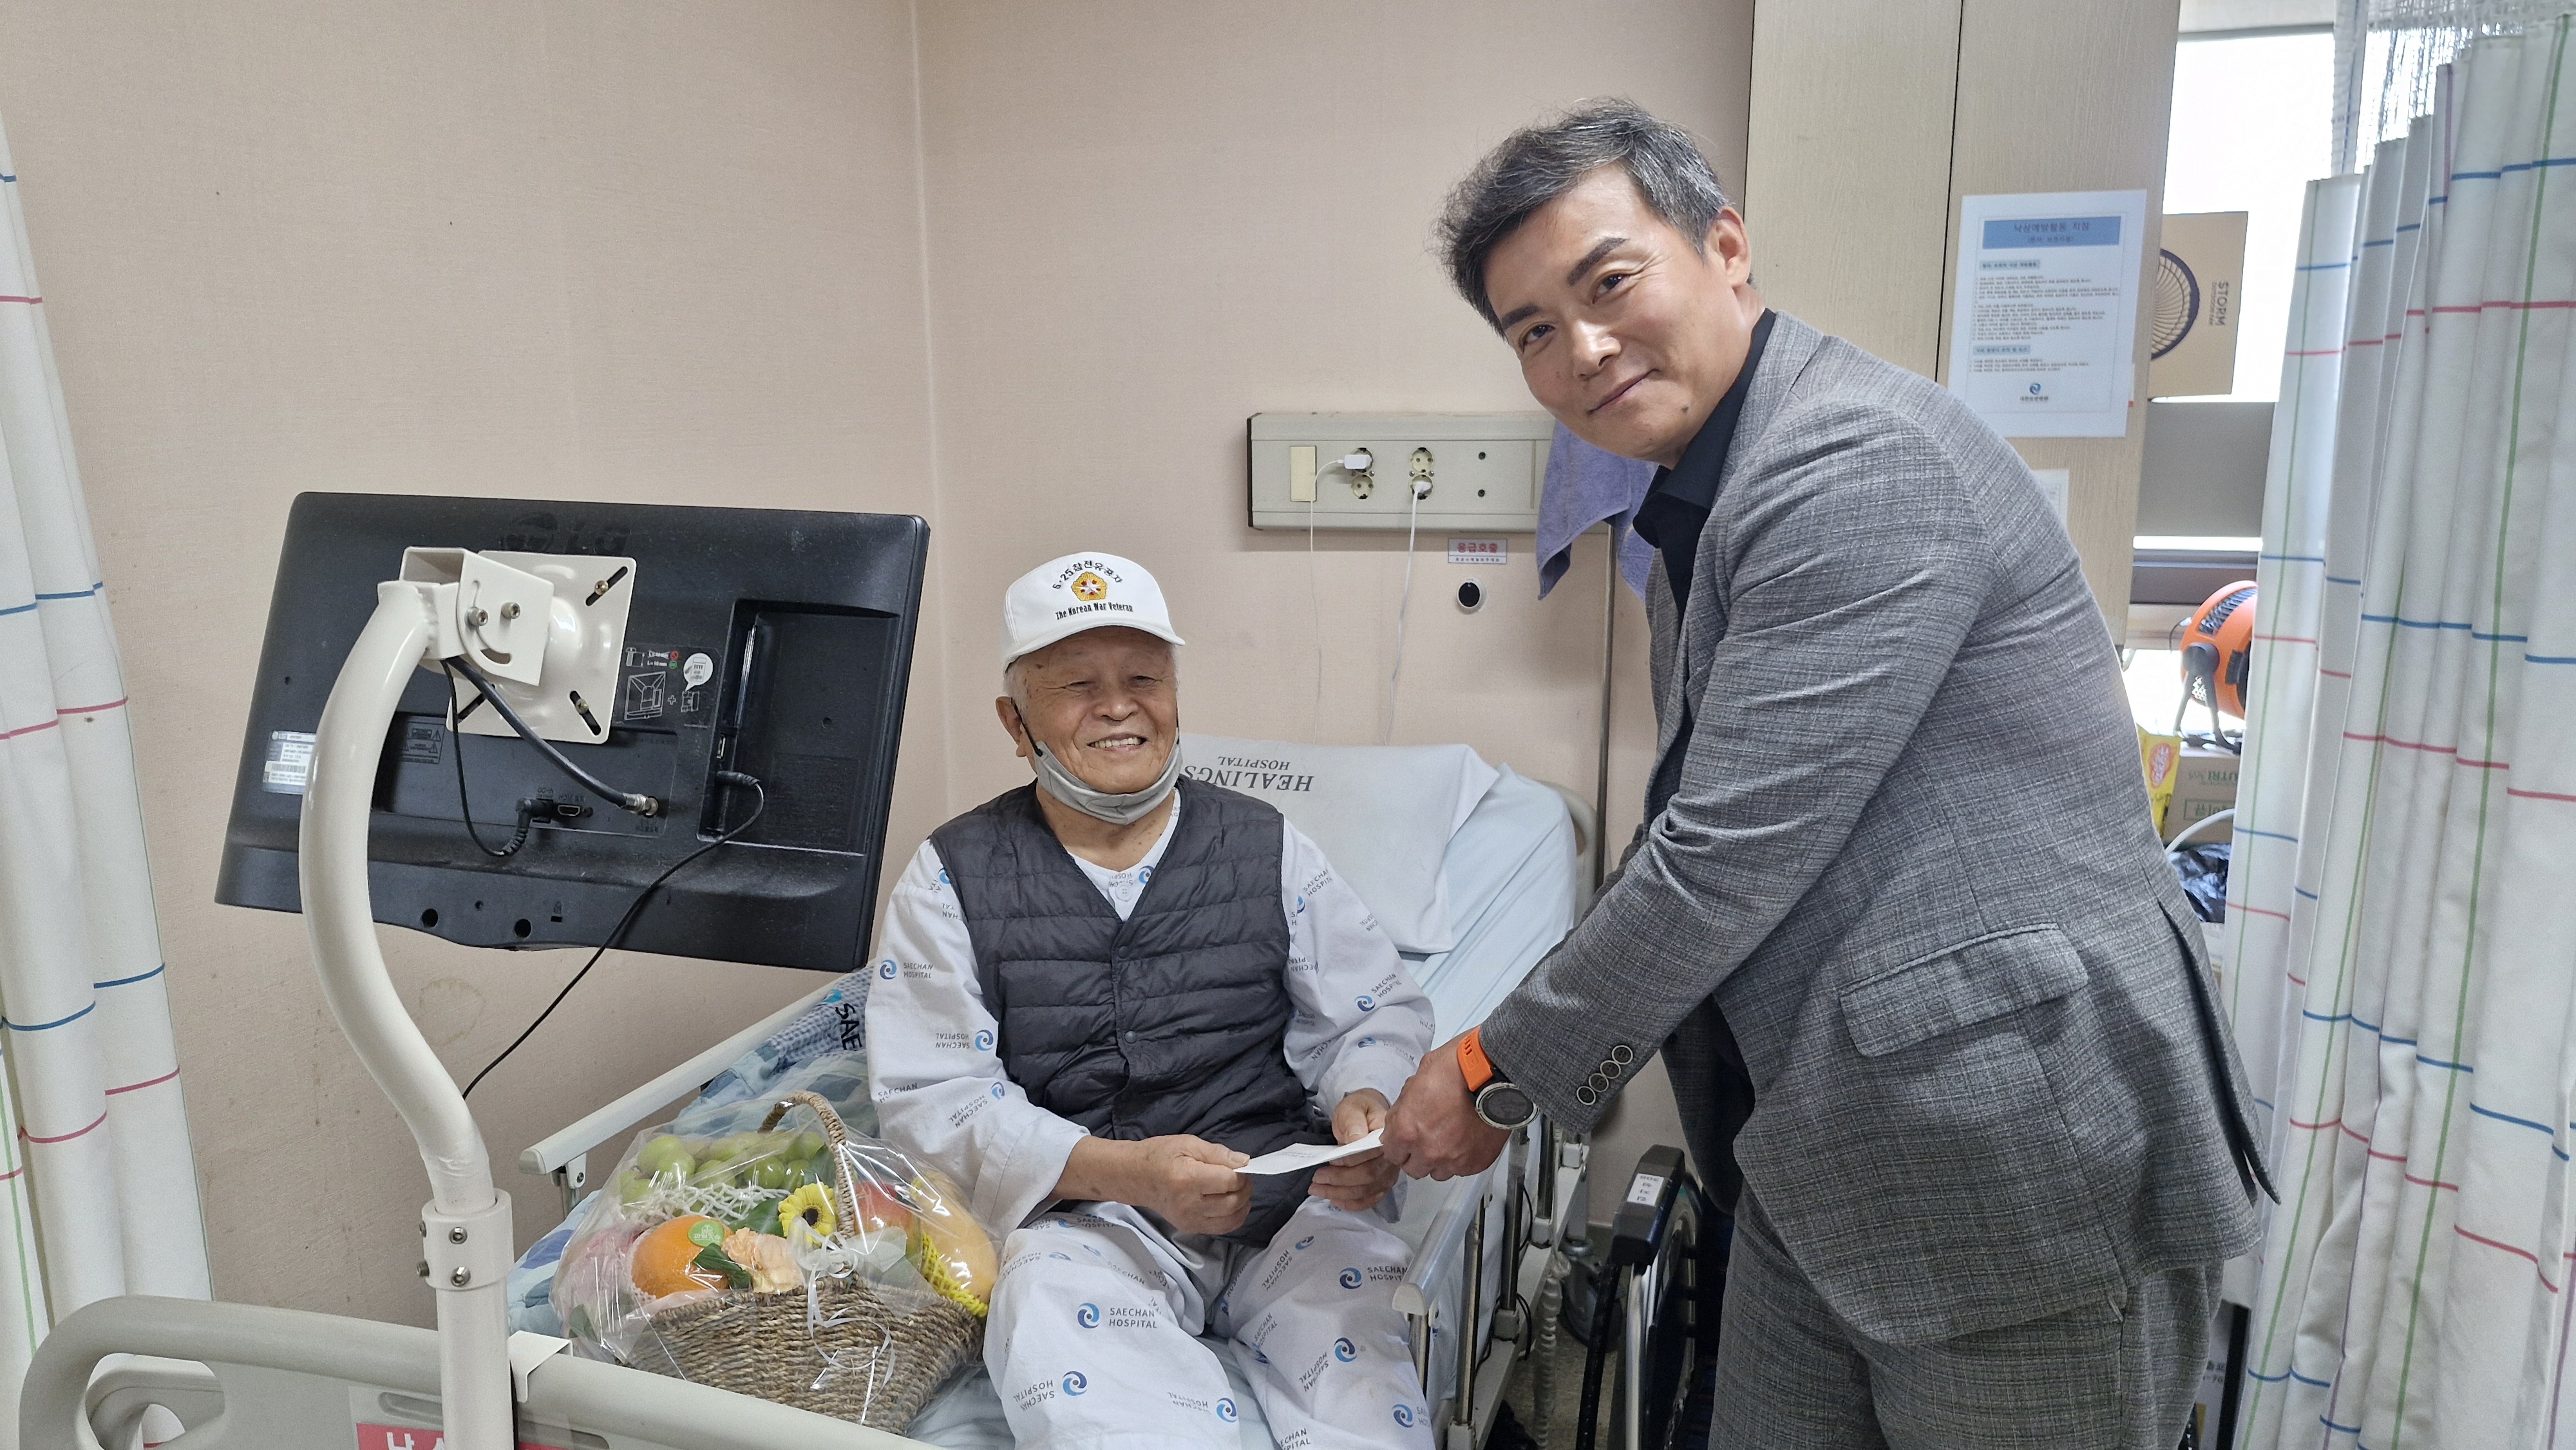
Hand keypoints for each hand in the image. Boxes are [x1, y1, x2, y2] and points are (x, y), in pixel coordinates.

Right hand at [1094, 1135, 1251, 1234]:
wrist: (1134, 1176)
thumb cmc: (1158, 1156)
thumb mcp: (1187, 1143)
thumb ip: (1217, 1153)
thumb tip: (1243, 1161)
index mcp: (1187, 1179)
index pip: (1229, 1182)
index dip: (1240, 1174)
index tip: (1238, 1167)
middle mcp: (1188, 1204)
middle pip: (1232, 1203)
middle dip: (1244, 1189)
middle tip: (1240, 1177)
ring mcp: (1188, 1220)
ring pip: (1231, 1220)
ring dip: (1242, 1205)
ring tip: (1237, 1191)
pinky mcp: (1188, 1228)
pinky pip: (1221, 1228)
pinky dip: (1232, 1217)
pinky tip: (1231, 1204)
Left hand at [1310, 1089, 1396, 1211]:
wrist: (1367, 1117)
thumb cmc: (1358, 1112)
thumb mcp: (1351, 1108)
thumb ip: (1352, 1121)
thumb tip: (1355, 1139)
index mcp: (1387, 1137)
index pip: (1371, 1155)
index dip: (1349, 1162)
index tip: (1330, 1161)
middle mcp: (1392, 1158)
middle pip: (1369, 1177)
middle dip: (1340, 1181)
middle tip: (1316, 1178)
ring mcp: (1389, 1173)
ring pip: (1367, 1191)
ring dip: (1340, 1194)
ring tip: (1318, 1189)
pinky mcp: (1383, 1184)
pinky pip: (1370, 1200)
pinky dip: (1352, 1204)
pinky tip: (1336, 1200)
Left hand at [1381, 1035, 1508, 1180]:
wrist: (1494, 1074)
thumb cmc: (1458, 1070)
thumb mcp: (1418, 1078)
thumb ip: (1405, 1105)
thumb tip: (1401, 1114)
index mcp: (1407, 1130)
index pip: (1391, 1153)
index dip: (1397, 1145)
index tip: (1404, 1140)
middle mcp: (1428, 1151)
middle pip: (1413, 1169)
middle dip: (1416, 1156)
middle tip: (1426, 1140)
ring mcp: (1453, 1160)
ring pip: (1438, 1173)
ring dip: (1439, 1160)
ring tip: (1448, 1141)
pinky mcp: (1475, 1163)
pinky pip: (1461, 1169)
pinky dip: (1461, 1159)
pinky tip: (1465, 1140)